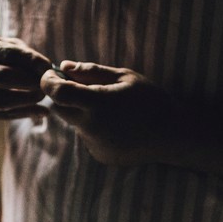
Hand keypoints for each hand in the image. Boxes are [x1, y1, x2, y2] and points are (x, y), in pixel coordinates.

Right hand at [0, 35, 53, 122]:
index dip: (30, 60)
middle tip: (46, 82)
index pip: (5, 53)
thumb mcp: (6, 47)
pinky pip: (6, 116)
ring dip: (29, 99)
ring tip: (42, 94)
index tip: (48, 66)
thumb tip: (47, 70)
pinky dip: (28, 113)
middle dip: (28, 80)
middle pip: (0, 77)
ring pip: (3, 101)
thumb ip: (25, 55)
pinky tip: (42, 110)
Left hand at [40, 61, 178, 164]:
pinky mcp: (100, 155)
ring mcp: (95, 144)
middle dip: (64, 96)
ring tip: (113, 110)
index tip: (51, 75)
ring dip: (84, 113)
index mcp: (97, 104)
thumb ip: (92, 72)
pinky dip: (96, 129)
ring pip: (76, 123)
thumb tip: (64, 66)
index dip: (48, 81)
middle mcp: (92, 127)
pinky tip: (119, 126)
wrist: (173, 135)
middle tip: (82, 87)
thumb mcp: (124, 77)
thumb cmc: (151, 100)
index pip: (57, 92)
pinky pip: (88, 137)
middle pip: (59, 109)